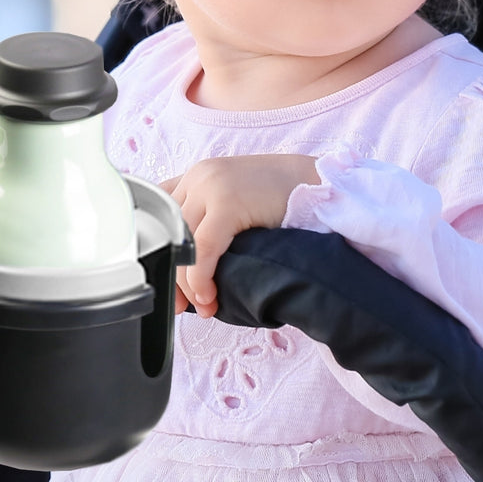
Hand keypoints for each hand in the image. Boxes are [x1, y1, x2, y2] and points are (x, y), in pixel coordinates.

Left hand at [161, 154, 319, 317]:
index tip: (166, 280)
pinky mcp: (228, 200)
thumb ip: (212, 221)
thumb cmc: (285, 203)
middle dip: (171, 272)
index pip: (160, 213)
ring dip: (187, 282)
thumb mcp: (239, 205)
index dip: (159, 249)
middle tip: (181, 304)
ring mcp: (212, 184)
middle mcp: (200, 176)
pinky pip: (202, 247)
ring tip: (204, 306)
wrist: (323, 186)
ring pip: (181, 241)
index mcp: (199, 175)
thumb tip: (188, 269)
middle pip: (167, 230)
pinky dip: (200, 276)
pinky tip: (209, 295)